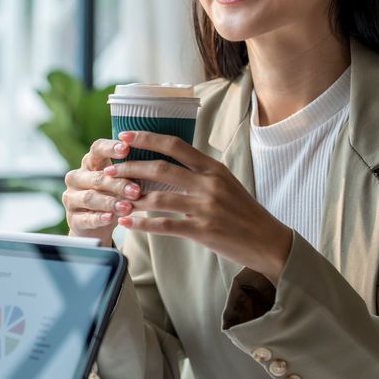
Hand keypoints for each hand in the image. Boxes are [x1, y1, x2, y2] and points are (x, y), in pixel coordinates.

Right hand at [63, 138, 141, 245]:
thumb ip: (131, 174)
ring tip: (128, 208)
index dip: (110, 148)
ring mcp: (71, 198)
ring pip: (89, 198)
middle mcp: (76, 178)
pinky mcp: (72, 219)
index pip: (97, 149)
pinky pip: (85, 218)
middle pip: (96, 177)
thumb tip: (152, 165)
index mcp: (89, 163)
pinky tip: (110, 218)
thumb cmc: (113, 197)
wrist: (96, 227)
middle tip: (136, 191)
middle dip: (118, 184)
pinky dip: (99, 218)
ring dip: (110, 203)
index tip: (126, 149)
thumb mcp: (121, 183)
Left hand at [106, 131, 292, 282]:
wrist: (268, 241)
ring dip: (132, 198)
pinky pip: (165, 225)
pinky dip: (143, 224)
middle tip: (110, 170)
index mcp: (213, 168)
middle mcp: (209, 184)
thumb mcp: (226, 183)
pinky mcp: (203, 231)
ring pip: (158, 198)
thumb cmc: (244, 212)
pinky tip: (127, 223)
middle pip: (161, 169)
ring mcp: (206, 207)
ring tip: (114, 198)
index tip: (124, 136)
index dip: (147, 138)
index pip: (175, 145)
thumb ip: (200, 173)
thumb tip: (171, 162)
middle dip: (131, 168)